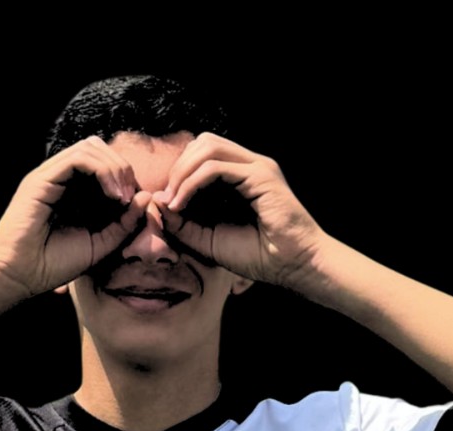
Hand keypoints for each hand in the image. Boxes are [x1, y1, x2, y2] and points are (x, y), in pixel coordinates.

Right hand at [0, 137, 147, 302]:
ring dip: (114, 168)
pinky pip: (78, 158)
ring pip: (90, 148)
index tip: (135, 205)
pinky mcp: (41, 179)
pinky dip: (102, 171)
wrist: (18, 276)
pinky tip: (112, 195)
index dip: (126, 178)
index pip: (105, 164)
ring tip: (121, 197)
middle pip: (99, 149)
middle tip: (130, 198)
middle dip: (122, 168)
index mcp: (74, 191)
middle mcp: (61, 179)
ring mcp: (50, 176)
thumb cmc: (53, 265)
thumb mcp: (101, 244)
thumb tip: (146, 196)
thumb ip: (124, 223)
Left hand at [155, 134, 327, 292]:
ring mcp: (257, 167)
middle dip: (178, 167)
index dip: (179, 172)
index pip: (203, 154)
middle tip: (168, 199)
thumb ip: (184, 224)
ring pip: (207, 147)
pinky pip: (215, 167)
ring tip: (173, 200)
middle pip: (203, 142)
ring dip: (182, 172)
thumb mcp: (210, 241)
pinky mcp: (260, 175)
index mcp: (241, 176)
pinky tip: (182, 203)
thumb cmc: (259, 256)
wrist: (294, 266)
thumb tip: (158, 204)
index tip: (166, 203)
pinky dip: (192, 183)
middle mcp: (250, 165)